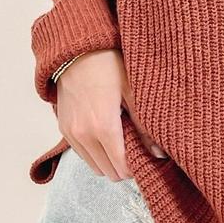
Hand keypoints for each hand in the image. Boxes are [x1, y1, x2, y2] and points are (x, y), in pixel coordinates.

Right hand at [56, 48, 167, 179]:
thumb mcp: (132, 91)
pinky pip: (81, 154)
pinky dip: (95, 153)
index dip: (137, 167)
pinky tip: (106, 136)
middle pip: (109, 172)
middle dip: (124, 167)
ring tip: (122, 143)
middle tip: (137, 150)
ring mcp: (71, 133)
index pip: (122, 167)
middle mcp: (84, 135)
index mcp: (104, 127)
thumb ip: (145, 126)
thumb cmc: (108, 65)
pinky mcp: (63, 128)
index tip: (148, 158)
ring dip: (109, 162)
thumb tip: (159, 153)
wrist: (77, 50)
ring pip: (94, 166)